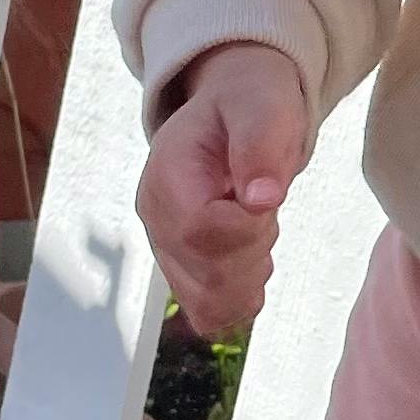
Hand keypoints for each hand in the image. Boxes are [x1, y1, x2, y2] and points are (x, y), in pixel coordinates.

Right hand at [138, 41, 312, 332]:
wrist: (233, 112)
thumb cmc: (250, 106)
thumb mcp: (263, 108)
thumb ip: (260, 146)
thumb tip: (262, 200)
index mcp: (166, 179)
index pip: (200, 234)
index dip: (247, 228)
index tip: (264, 198)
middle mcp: (156, 222)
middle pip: (210, 278)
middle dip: (255, 251)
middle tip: (263, 208)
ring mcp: (166, 253)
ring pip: (211, 305)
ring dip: (251, 275)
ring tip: (254, 226)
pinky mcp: (183, 275)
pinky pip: (212, 314)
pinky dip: (243, 295)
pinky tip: (250, 254)